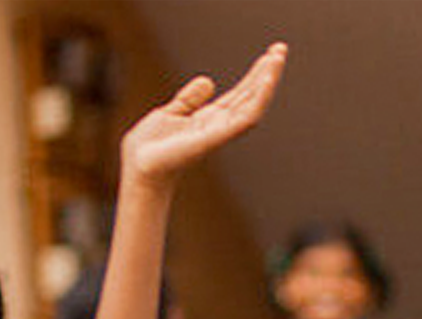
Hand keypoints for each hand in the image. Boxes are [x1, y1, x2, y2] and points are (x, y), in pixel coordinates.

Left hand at [119, 43, 286, 186]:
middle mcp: (220, 126)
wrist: (140, 167)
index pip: (241, 95)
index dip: (255, 75)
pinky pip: (245, 118)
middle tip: (280, 49)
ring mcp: (220, 132)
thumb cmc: (150, 148)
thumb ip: (189, 99)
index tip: (269, 55)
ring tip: (277, 57)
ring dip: (267, 81)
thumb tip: (208, 81)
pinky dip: (258, 99)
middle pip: (251, 97)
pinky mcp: (215, 137)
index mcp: (210, 120)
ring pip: (254, 105)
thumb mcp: (170, 113)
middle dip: (267, 73)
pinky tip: (266, 80)